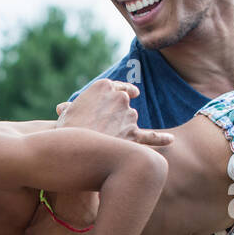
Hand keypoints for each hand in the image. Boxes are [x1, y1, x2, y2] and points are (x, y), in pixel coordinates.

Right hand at [56, 80, 173, 146]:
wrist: (68, 149)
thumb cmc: (64, 130)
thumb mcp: (65, 113)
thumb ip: (71, 108)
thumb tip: (63, 108)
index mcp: (104, 85)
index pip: (119, 88)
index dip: (121, 93)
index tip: (126, 96)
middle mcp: (120, 97)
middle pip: (125, 107)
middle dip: (117, 118)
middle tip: (101, 131)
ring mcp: (128, 115)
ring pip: (131, 122)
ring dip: (123, 131)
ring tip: (103, 142)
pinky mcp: (133, 135)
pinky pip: (151, 137)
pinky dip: (161, 139)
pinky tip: (170, 140)